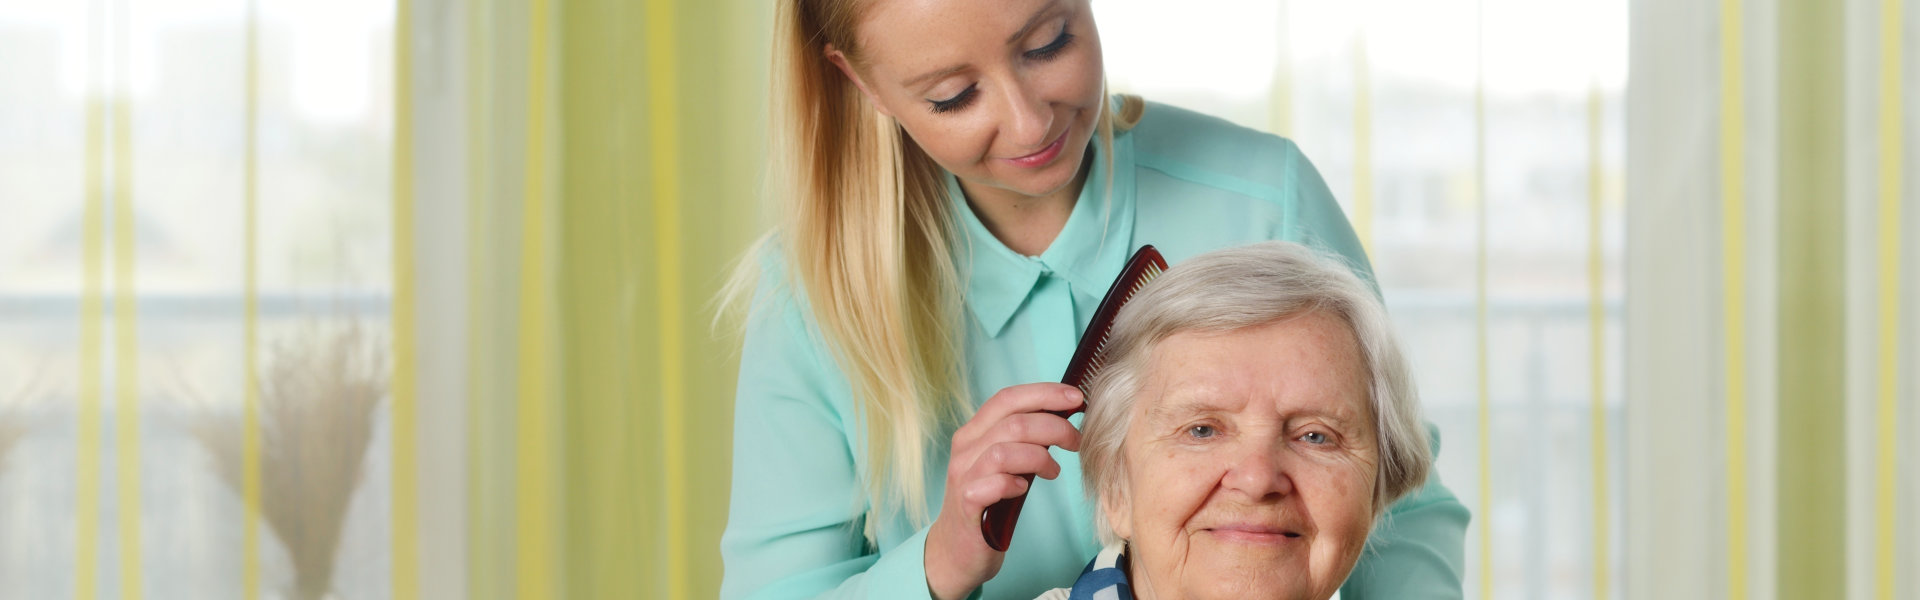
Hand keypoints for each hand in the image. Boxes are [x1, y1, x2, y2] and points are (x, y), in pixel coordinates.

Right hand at [923, 382, 1083, 599]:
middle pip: (1014, 422)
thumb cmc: (989, 502)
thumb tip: (1064, 416)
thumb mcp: (1005, 463)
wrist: (957, 549)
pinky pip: (992, 485)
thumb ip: (1024, 439)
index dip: (1044, 393)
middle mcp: (965, 449)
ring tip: (1053, 471)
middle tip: (1076, 441)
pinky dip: (1013, 484)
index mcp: (974, 432)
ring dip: (1039, 457)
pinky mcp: (966, 505)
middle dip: (1054, 427)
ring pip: (1004, 450)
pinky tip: (1023, 489)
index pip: (1007, 398)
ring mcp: (963, 476)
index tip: (1076, 398)